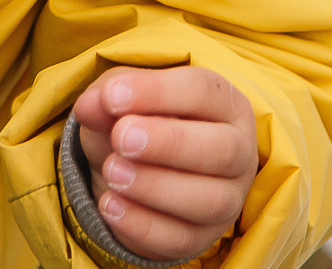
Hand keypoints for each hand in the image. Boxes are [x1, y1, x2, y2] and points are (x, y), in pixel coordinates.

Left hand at [72, 66, 257, 261]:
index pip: (202, 91)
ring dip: (156, 187)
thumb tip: (93, 104)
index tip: (112, 97)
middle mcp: (238, 150)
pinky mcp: (206, 237)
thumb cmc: (137, 119)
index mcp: (224, 102)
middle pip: (222, 148)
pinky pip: (183, 240)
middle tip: (121, 138)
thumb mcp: (119, 99)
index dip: (157, 92)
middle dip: (169, 143)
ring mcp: (228, 198)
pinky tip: (110, 205)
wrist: (134, 168)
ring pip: (210, 200)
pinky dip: (144, 226)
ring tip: (112, 172)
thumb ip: (106, 98)